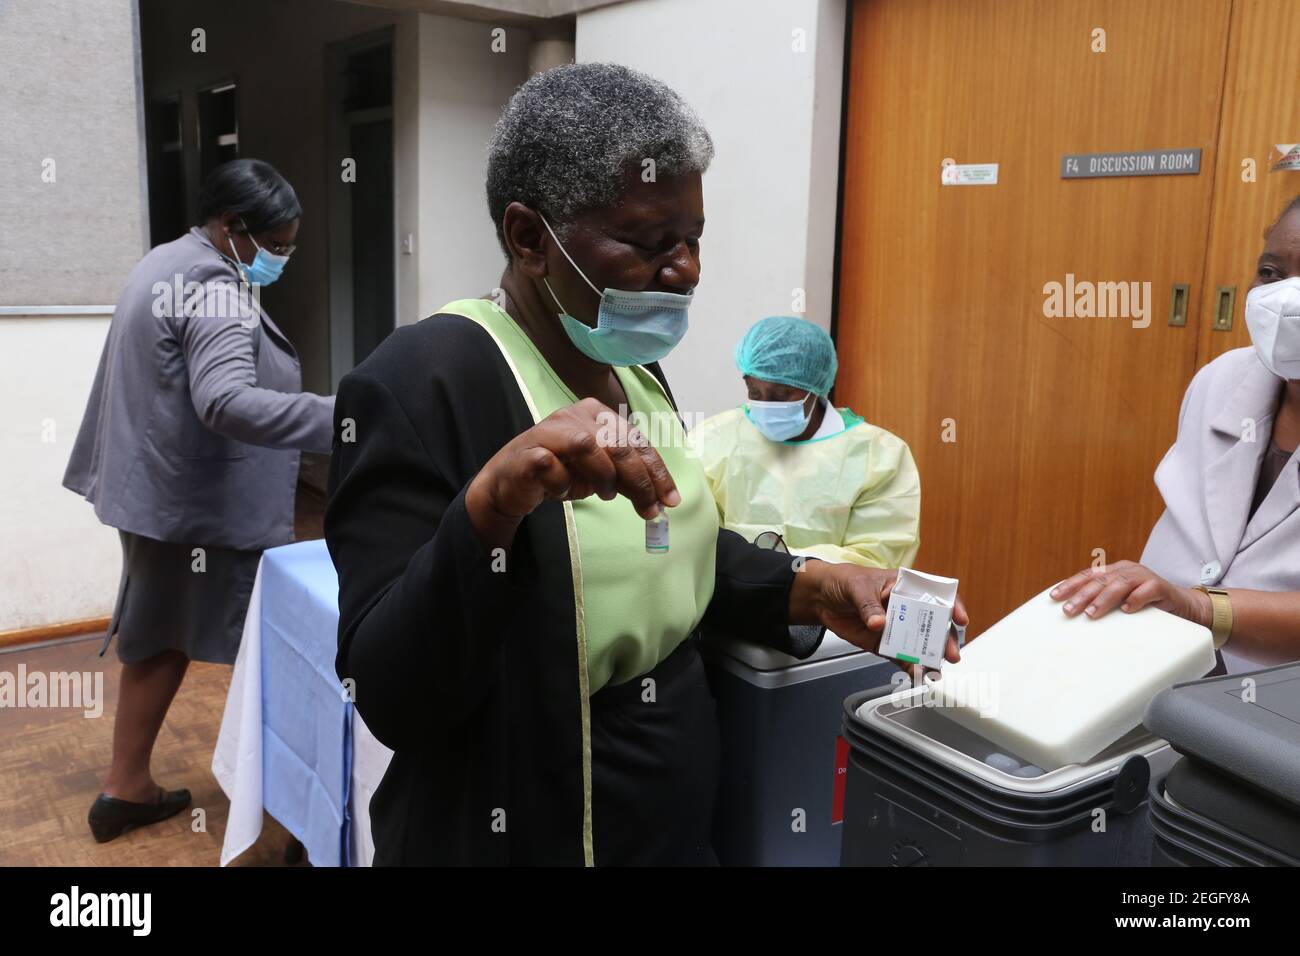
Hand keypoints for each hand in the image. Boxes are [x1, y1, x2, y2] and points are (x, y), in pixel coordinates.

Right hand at [466, 398, 679, 549]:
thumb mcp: (601, 474)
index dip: (656, 471)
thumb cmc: (560, 472)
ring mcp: (549, 431)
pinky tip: (563, 490)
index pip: (635, 441)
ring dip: (602, 476)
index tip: (670, 500)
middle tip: (649, 510)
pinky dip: (562, 483)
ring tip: (604, 495)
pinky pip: (551, 466)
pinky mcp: (528, 452)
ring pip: (587, 446)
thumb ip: (628, 477)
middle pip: (617, 444)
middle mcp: (573, 416)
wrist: (511, 482)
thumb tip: (662, 498)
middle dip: (639, 481)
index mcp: (596, 413)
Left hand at [791, 562, 965, 669]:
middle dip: (943, 639)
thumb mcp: (857, 587)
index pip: (936, 592)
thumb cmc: (844, 581)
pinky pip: (901, 657)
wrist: (822, 598)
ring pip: (920, 643)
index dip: (952, 605)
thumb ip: (869, 605)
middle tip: (949, 653)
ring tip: (934, 670)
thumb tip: (879, 622)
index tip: (959, 619)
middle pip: (933, 623)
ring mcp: (897, 627)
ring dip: (929, 657)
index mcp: (906, 586)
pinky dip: (909, 667)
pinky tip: (916, 675)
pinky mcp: (885, 644)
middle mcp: (907, 608)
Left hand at [1049, 560, 1211, 625]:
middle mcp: (1127, 570)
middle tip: (1068, 610)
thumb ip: (1102, 602)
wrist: (1183, 605)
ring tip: (1091, 613)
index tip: (1054, 597)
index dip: (1070, 585)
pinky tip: (1127, 610)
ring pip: (1120, 584)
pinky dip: (1136, 599)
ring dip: (1104, 599)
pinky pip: (1148, 590)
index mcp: (1114, 571)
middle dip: (1081, 595)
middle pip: (1100, 580)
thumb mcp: (1121, 601)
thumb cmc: (1146, 604)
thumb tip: (1074, 613)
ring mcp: (1144, 576)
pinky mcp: (1161, 587)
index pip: (1088, 576)